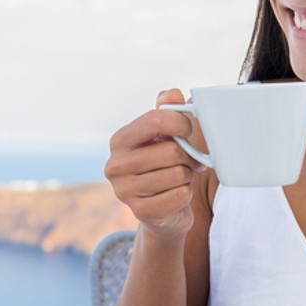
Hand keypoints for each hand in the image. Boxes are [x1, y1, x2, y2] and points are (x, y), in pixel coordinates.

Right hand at [104, 89, 204, 240]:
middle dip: (188, 156)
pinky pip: (180, 195)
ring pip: (178, 174)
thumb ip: (167, 111)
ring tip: (180, 178)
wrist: (161, 211)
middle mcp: (115, 165)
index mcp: (120, 140)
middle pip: (172, 151)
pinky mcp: (140, 212)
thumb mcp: (163, 135)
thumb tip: (172, 93)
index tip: (188, 131)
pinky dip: (186, 194)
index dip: (182, 123)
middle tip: (189, 161)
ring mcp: (124, 191)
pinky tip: (176, 194)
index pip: (156, 119)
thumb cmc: (163, 165)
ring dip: (187, 176)